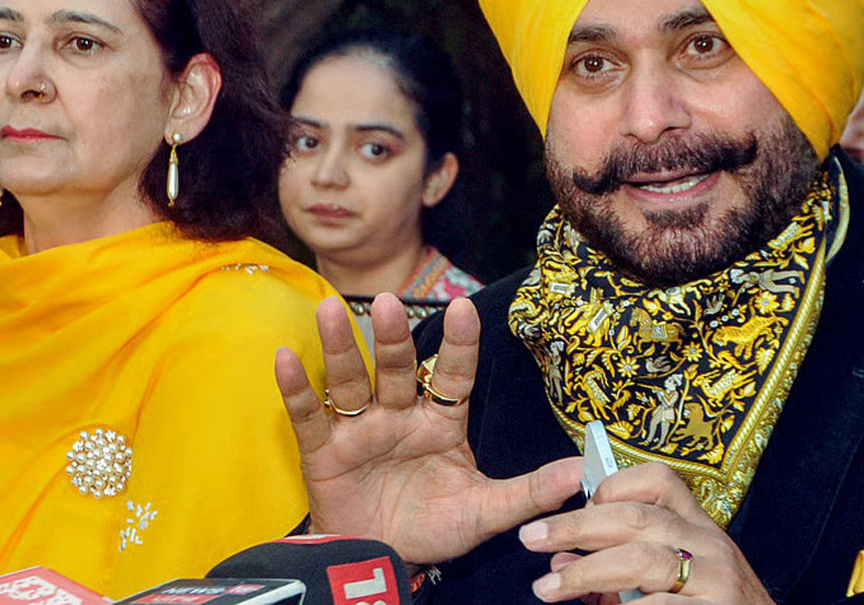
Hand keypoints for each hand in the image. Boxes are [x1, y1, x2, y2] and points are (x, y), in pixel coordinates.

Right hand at [275, 293, 582, 565]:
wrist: (383, 559)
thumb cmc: (434, 528)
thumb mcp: (484, 512)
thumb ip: (526, 492)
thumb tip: (576, 473)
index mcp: (441, 422)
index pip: (453, 375)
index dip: (460, 344)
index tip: (466, 307)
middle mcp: (400, 415)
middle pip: (396, 368)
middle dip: (392, 337)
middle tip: (389, 303)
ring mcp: (360, 428)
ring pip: (351, 380)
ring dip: (341, 347)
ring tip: (332, 311)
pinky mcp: (324, 450)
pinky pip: (309, 414)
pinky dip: (296, 387)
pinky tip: (287, 358)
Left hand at [518, 463, 773, 603]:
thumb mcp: (674, 579)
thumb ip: (619, 566)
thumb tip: (559, 560)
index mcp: (699, 526)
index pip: (658, 480)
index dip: (611, 487)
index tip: (575, 507)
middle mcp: (711, 544)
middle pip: (635, 518)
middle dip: (575, 527)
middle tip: (531, 539)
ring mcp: (718, 580)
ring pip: (640, 561)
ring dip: (584, 573)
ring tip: (546, 588)